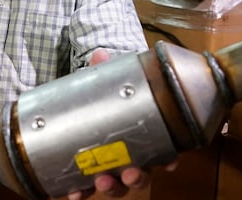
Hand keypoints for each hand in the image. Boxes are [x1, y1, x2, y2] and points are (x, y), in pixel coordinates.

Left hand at [66, 50, 177, 198]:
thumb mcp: (106, 82)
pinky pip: (87, 189)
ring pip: (118, 185)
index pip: (163, 152)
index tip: (168, 163)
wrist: (84, 106)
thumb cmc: (105, 98)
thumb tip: (99, 55)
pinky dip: (81, 192)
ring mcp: (110, 168)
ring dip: (112, 187)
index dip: (168, 160)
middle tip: (129, 172)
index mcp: (143, 136)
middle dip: (136, 177)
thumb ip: (103, 71)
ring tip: (101, 180)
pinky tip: (73, 192)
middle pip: (141, 175)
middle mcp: (131, 157)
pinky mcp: (88, 173)